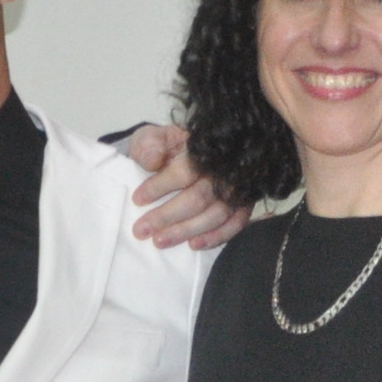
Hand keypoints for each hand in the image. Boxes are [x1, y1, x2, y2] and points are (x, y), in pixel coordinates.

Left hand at [118, 122, 250, 249]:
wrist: (183, 152)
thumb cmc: (166, 147)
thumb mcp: (152, 137)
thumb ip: (149, 145)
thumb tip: (152, 160)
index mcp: (203, 147)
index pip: (185, 170)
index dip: (161, 186)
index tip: (137, 200)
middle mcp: (225, 167)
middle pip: (200, 197)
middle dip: (167, 216)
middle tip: (141, 230)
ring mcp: (237, 187)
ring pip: (217, 214)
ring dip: (187, 230)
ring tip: (160, 241)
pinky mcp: (243, 204)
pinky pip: (236, 224)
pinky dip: (216, 237)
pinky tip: (194, 244)